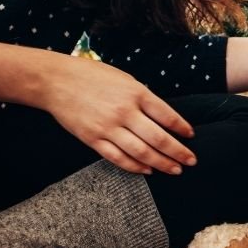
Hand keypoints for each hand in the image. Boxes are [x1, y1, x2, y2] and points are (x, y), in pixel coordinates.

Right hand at [40, 55, 196, 174]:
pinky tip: (148, 170)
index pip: (168, 116)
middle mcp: (125, 112)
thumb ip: (143, 97)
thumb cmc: (93, 76)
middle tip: (191, 161)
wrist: (57, 81)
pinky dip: (136, 167)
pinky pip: (118, 158)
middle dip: (178, 152)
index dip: (182, 129)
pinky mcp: (93, 139)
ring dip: (161, 163)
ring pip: (142, 152)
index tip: (191, 136)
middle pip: (159, 139)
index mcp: (137, 93)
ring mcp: (108, 127)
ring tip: (175, 170)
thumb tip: (161, 117)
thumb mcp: (125, 79)